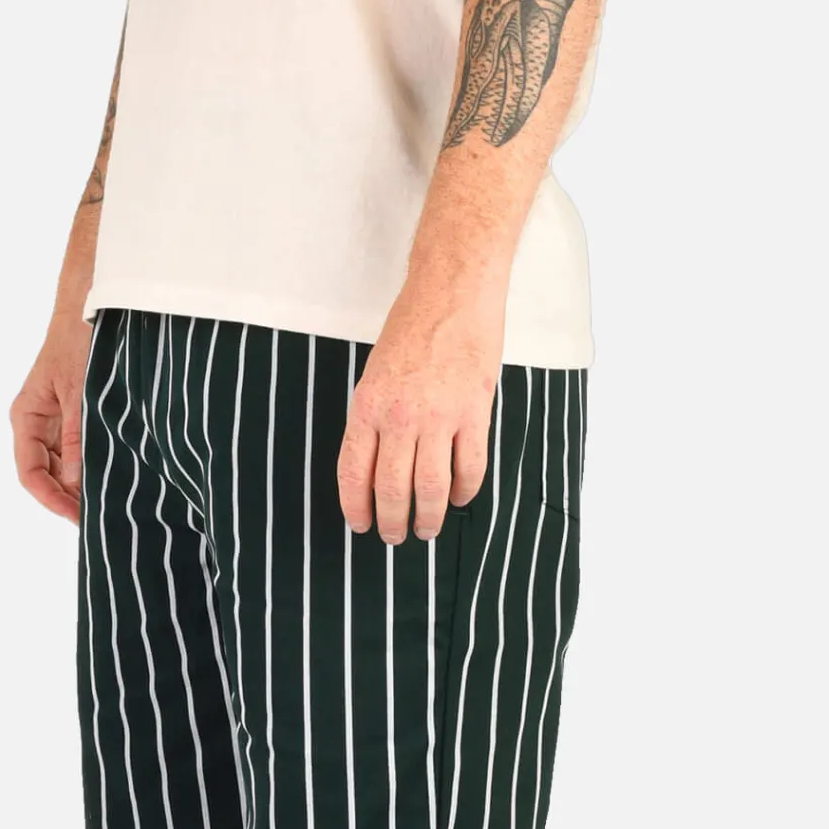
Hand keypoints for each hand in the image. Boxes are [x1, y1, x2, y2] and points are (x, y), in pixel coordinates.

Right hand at [10, 312, 92, 523]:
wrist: (95, 307)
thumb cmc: (80, 341)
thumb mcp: (80, 391)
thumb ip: (79, 436)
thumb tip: (78, 482)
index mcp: (27, 417)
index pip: (30, 473)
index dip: (52, 500)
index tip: (79, 518)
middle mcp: (39, 425)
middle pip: (48, 477)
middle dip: (71, 499)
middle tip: (103, 519)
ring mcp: (58, 424)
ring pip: (66, 470)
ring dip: (84, 487)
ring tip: (112, 503)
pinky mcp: (78, 421)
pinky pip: (82, 455)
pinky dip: (95, 470)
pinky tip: (116, 480)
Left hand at [337, 283, 503, 543]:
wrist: (453, 292)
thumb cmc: (412, 327)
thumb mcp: (374, 373)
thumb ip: (373, 419)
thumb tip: (376, 464)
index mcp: (367, 407)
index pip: (354, 473)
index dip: (356, 507)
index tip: (361, 525)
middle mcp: (400, 417)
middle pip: (393, 489)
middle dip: (392, 522)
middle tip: (395, 537)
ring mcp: (439, 417)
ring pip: (430, 487)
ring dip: (428, 517)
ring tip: (427, 530)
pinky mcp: (474, 412)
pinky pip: (469, 467)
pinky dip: (464, 490)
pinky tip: (459, 498)